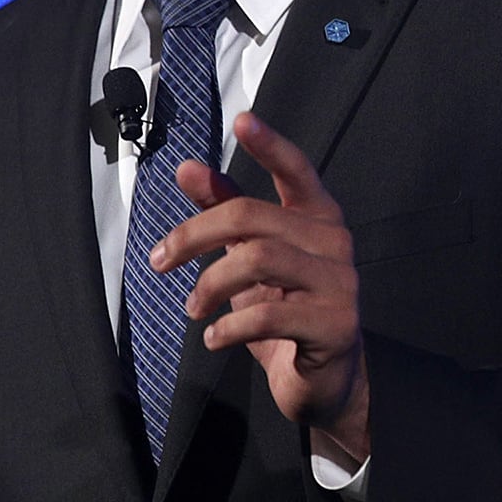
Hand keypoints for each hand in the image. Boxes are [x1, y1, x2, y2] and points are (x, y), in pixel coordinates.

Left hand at [152, 110, 369, 462]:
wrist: (325, 382)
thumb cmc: (286, 310)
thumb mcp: (249, 258)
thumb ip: (225, 212)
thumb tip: (186, 168)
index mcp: (317, 219)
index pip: (297, 171)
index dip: (271, 144)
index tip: (243, 119)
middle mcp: (335, 243)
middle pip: (252, 217)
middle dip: (195, 235)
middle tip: (161, 262)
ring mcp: (340, 283)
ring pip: (258, 261)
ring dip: (210, 286)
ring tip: (193, 309)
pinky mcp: (335, 325)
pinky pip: (269, 313)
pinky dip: (228, 327)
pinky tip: (214, 338)